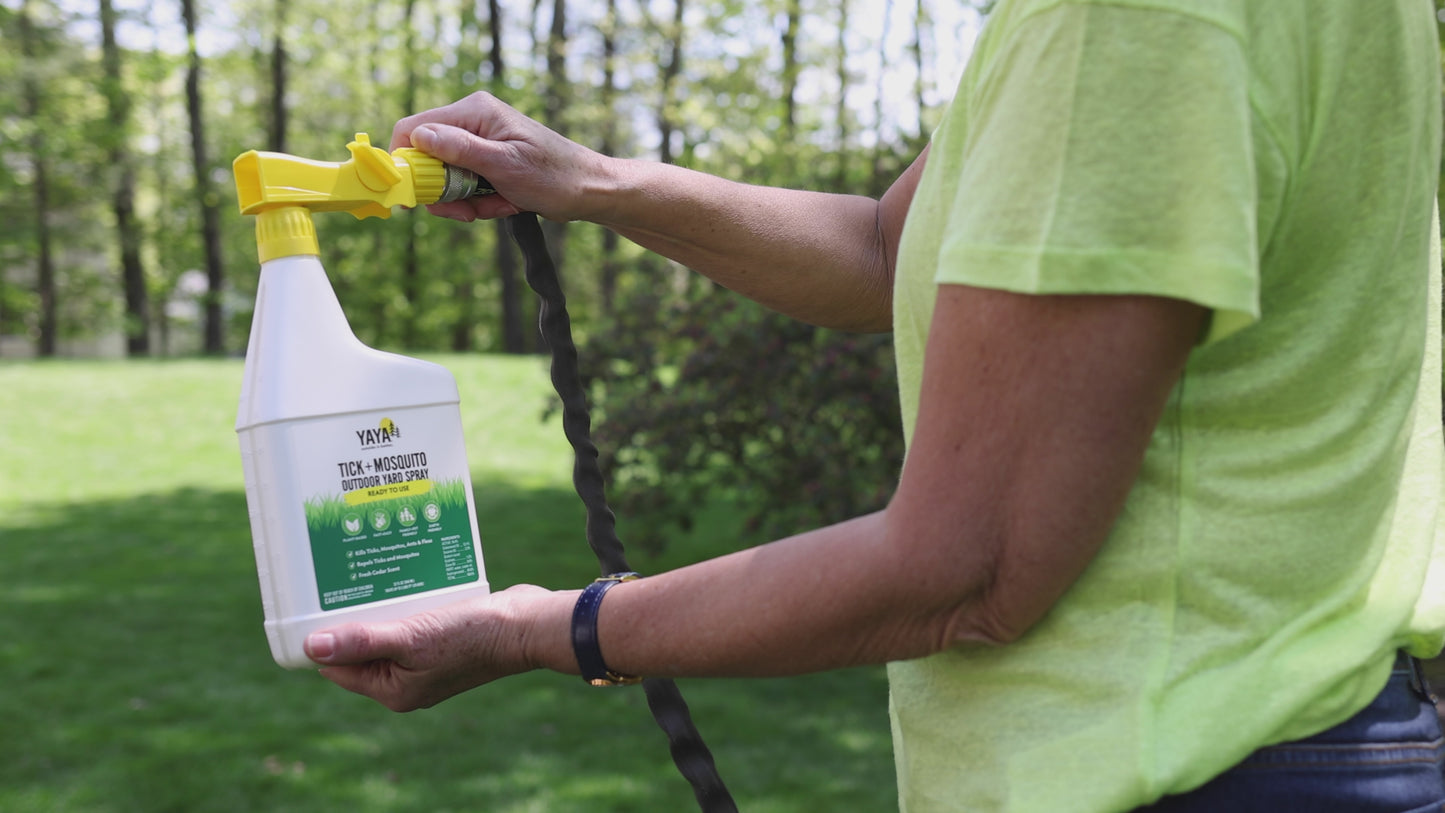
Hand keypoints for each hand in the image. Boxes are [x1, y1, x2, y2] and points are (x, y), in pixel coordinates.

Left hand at [304, 584, 568, 710]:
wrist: (526, 625)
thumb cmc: (471, 636)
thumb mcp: (411, 638)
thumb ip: (362, 642)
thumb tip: (311, 647)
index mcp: (393, 691)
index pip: (339, 667)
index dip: (323, 638)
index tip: (313, 603)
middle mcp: (407, 681)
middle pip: (361, 649)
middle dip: (351, 619)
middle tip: (342, 581)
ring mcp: (425, 662)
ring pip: (385, 632)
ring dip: (377, 609)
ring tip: (370, 577)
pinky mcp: (443, 641)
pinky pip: (410, 623)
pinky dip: (402, 606)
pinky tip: (400, 583)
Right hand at [390, 92, 611, 222]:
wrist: (591, 191)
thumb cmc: (555, 176)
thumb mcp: (505, 165)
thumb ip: (461, 150)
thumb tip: (419, 136)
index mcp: (474, 111)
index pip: (414, 128)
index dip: (405, 161)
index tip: (411, 196)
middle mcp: (473, 122)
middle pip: (427, 159)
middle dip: (444, 191)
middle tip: (466, 213)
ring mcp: (480, 143)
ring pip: (447, 178)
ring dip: (467, 201)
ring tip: (500, 206)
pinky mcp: (488, 163)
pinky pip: (467, 187)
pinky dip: (482, 203)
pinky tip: (507, 205)